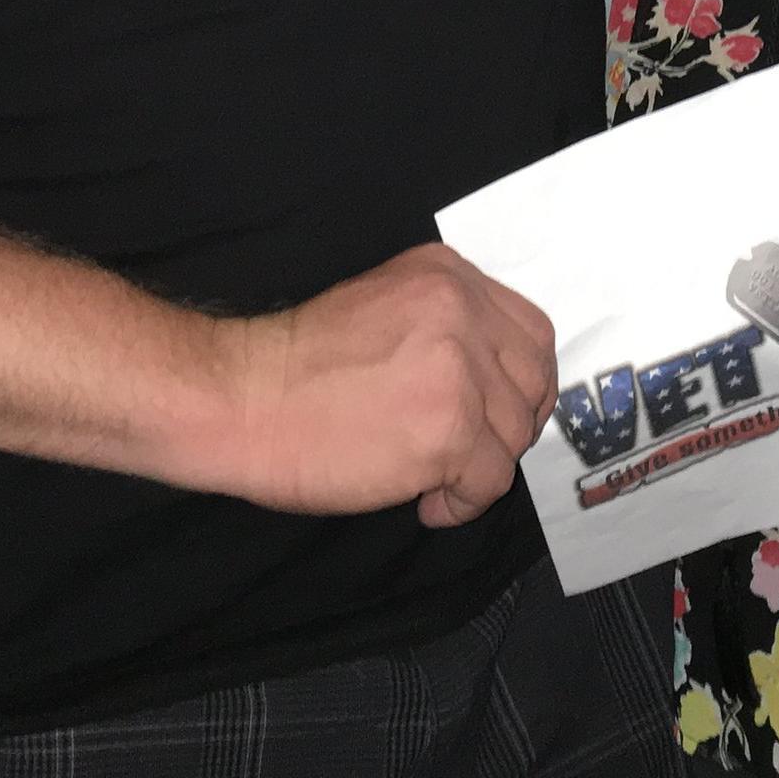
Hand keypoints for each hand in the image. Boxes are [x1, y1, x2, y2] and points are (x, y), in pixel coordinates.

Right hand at [226, 244, 556, 527]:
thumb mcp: (385, 306)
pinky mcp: (448, 429)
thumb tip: (493, 381)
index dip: (525, 381)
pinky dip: (463, 503)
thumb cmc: (298, 366)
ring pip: (514, 435)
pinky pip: (490, 480)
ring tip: (434, 481)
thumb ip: (445, 326)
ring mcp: (459, 369)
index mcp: (446, 274)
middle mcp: (460, 310)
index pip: (531, 330)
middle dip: (514, 427)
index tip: (504, 412)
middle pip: (533, 381)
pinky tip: (427, 503)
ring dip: (481, 469)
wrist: (245, 398)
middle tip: (477, 455)